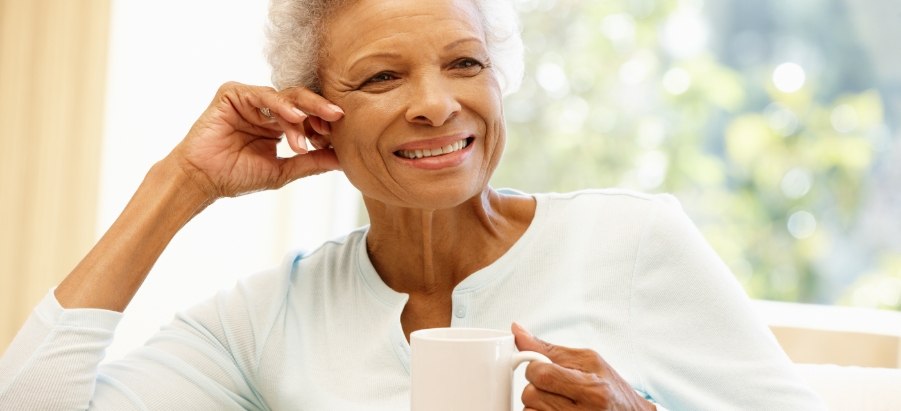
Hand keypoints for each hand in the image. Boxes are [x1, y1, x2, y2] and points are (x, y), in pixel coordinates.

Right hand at [167, 81, 343, 200]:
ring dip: (302, 113)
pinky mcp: (233, 93)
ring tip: (314, 129)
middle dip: (321, 109)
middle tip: (339, 116)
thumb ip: (312, 162)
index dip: (324, 124)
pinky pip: (262, 95)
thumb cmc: (237, 177)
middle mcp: (266, 109)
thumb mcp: (283, 171)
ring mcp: (250, 100)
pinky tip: (295, 118)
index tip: (342, 135)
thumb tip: (344, 161)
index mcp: (278, 124)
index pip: (308, 117)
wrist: (203, 180)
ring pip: (285, 97)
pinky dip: (280, 106)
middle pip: (300, 101)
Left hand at [512, 323, 655, 410]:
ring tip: (557, 401)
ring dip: (536, 404)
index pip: (542, 374)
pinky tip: (555, 410)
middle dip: (535, 386)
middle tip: (552, 386)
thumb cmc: (611, 389)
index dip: (534, 368)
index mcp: (593, 389)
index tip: (539, 367)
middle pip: (531, 395)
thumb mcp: (589, 362)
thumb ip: (551, 350)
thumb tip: (518, 332)